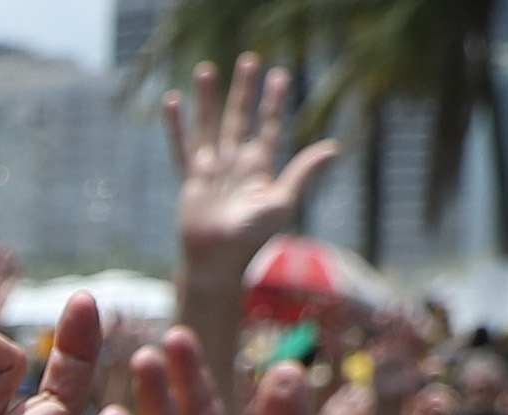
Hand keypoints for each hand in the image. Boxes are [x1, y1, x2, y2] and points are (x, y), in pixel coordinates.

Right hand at [164, 55, 341, 303]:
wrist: (217, 263)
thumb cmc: (252, 240)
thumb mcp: (282, 203)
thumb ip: (303, 173)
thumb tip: (334, 147)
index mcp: (260, 168)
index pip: (268, 126)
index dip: (274, 102)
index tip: (280, 76)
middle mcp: (236, 164)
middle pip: (240, 117)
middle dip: (244, 89)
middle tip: (249, 59)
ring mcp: (212, 170)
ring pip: (210, 125)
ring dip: (209, 98)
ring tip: (207, 68)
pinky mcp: (190, 180)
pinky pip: (182, 146)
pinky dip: (176, 125)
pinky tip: (173, 101)